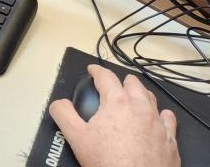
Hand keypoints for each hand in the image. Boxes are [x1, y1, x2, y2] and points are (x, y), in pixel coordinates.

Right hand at [49, 65, 179, 166]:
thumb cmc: (108, 162)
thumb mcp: (76, 137)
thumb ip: (64, 113)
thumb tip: (59, 103)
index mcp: (117, 102)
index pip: (105, 76)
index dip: (96, 71)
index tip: (92, 71)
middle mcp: (140, 107)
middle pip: (132, 83)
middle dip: (121, 81)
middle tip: (112, 85)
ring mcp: (157, 123)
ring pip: (151, 97)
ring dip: (140, 94)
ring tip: (133, 98)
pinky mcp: (170, 139)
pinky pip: (168, 119)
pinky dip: (161, 114)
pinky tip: (157, 118)